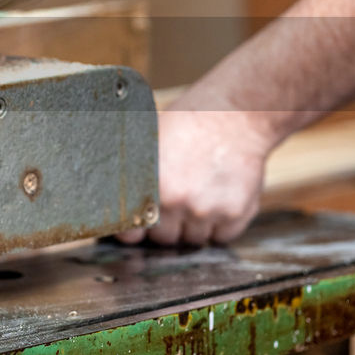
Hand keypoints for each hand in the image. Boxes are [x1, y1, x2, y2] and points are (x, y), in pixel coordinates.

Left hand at [119, 103, 273, 246]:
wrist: (236, 114)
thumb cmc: (190, 121)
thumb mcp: (151, 142)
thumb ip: (137, 176)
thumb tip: (117, 201)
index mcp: (152, 184)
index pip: (131, 232)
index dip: (134, 230)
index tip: (137, 226)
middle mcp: (178, 201)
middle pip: (164, 239)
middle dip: (166, 225)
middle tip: (173, 202)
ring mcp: (209, 210)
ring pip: (193, 240)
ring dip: (193, 226)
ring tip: (197, 196)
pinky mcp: (237, 213)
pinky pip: (222, 236)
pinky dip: (220, 225)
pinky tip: (217, 199)